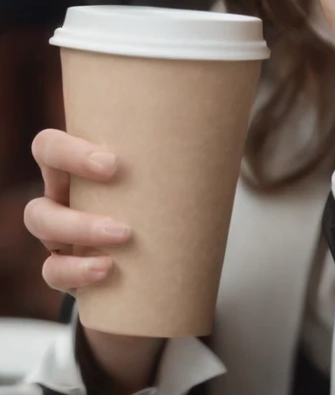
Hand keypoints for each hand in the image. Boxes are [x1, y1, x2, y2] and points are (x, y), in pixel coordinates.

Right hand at [26, 129, 162, 394]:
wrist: (151, 260)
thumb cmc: (158, 198)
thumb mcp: (164, 174)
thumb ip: (184, 152)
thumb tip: (233, 122)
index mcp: (77, 166)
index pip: (49, 148)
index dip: (69, 152)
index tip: (114, 164)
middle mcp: (60, 198)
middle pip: (39, 194)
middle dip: (74, 204)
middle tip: (121, 206)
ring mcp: (58, 236)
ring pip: (43, 229)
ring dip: (79, 232)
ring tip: (123, 238)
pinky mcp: (66, 269)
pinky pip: (53, 273)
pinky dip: (77, 272)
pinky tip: (105, 271)